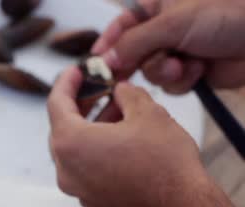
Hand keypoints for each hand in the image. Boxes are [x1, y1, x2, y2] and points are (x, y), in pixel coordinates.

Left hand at [48, 66, 208, 206]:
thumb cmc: (163, 162)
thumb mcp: (147, 112)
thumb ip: (126, 94)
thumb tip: (120, 90)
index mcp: (70, 143)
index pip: (56, 104)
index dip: (66, 82)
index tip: (75, 70)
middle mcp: (65, 169)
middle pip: (63, 127)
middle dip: (81, 105)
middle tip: (99, 88)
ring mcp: (77, 188)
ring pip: (75, 149)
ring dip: (92, 127)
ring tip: (118, 110)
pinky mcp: (92, 200)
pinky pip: (85, 168)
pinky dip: (96, 150)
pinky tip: (120, 139)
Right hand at [92, 0, 244, 92]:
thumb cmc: (226, 13)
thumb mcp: (171, 24)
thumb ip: (133, 43)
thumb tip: (104, 59)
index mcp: (156, 7)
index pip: (120, 25)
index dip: (106, 44)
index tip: (94, 63)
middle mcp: (163, 29)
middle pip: (131, 54)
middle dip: (136, 64)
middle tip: (122, 79)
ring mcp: (177, 51)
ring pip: (151, 73)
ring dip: (165, 72)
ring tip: (184, 64)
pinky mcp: (191, 71)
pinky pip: (171, 85)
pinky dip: (182, 80)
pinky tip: (200, 69)